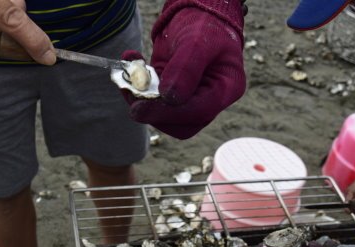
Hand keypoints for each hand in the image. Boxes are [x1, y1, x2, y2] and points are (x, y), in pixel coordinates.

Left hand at [121, 0, 245, 138]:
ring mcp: (189, 100)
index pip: (200, 111)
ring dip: (140, 99)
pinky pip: (151, 102)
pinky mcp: (169, 95)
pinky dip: (135, 87)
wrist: (196, 15)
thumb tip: (170, 97)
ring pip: (163, 116)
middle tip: (130, 91)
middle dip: (153, 112)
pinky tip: (131, 60)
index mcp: (226, 89)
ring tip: (128, 72)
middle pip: (181, 124)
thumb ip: (186, 68)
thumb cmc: (205, 25)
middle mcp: (209, 100)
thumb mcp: (198, 40)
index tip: (142, 106)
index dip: (170, 113)